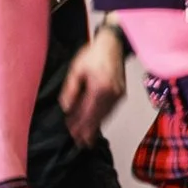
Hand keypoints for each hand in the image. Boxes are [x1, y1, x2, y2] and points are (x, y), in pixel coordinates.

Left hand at [57, 26, 126, 149]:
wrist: (113, 44)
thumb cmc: (93, 55)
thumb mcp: (76, 69)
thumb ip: (71, 89)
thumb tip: (66, 108)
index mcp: (99, 88)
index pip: (87, 112)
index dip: (79, 124)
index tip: (71, 133)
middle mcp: (111, 94)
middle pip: (97, 117)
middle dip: (87, 131)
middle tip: (78, 142)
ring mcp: (118, 95)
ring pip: (105, 116)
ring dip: (94, 127)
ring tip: (85, 138)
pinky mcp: (121, 94)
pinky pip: (110, 111)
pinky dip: (101, 119)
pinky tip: (95, 124)